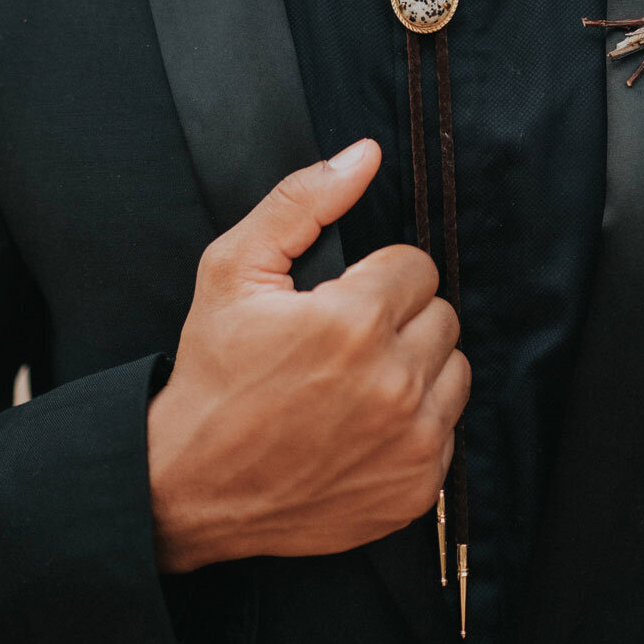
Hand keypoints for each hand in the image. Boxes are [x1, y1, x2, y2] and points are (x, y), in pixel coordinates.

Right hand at [146, 138, 469, 572]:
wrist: (190, 488)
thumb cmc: (213, 374)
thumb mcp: (233, 270)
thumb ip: (302, 201)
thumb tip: (364, 155)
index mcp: (354, 322)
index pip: (417, 266)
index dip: (374, 278)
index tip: (337, 302)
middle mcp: (394, 384)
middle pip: (442, 315)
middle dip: (397, 318)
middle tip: (343, 342)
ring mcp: (411, 442)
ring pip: (454, 370)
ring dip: (416, 368)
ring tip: (356, 381)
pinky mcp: (416, 487)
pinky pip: (448, 429)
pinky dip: (415, 423)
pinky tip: (362, 426)